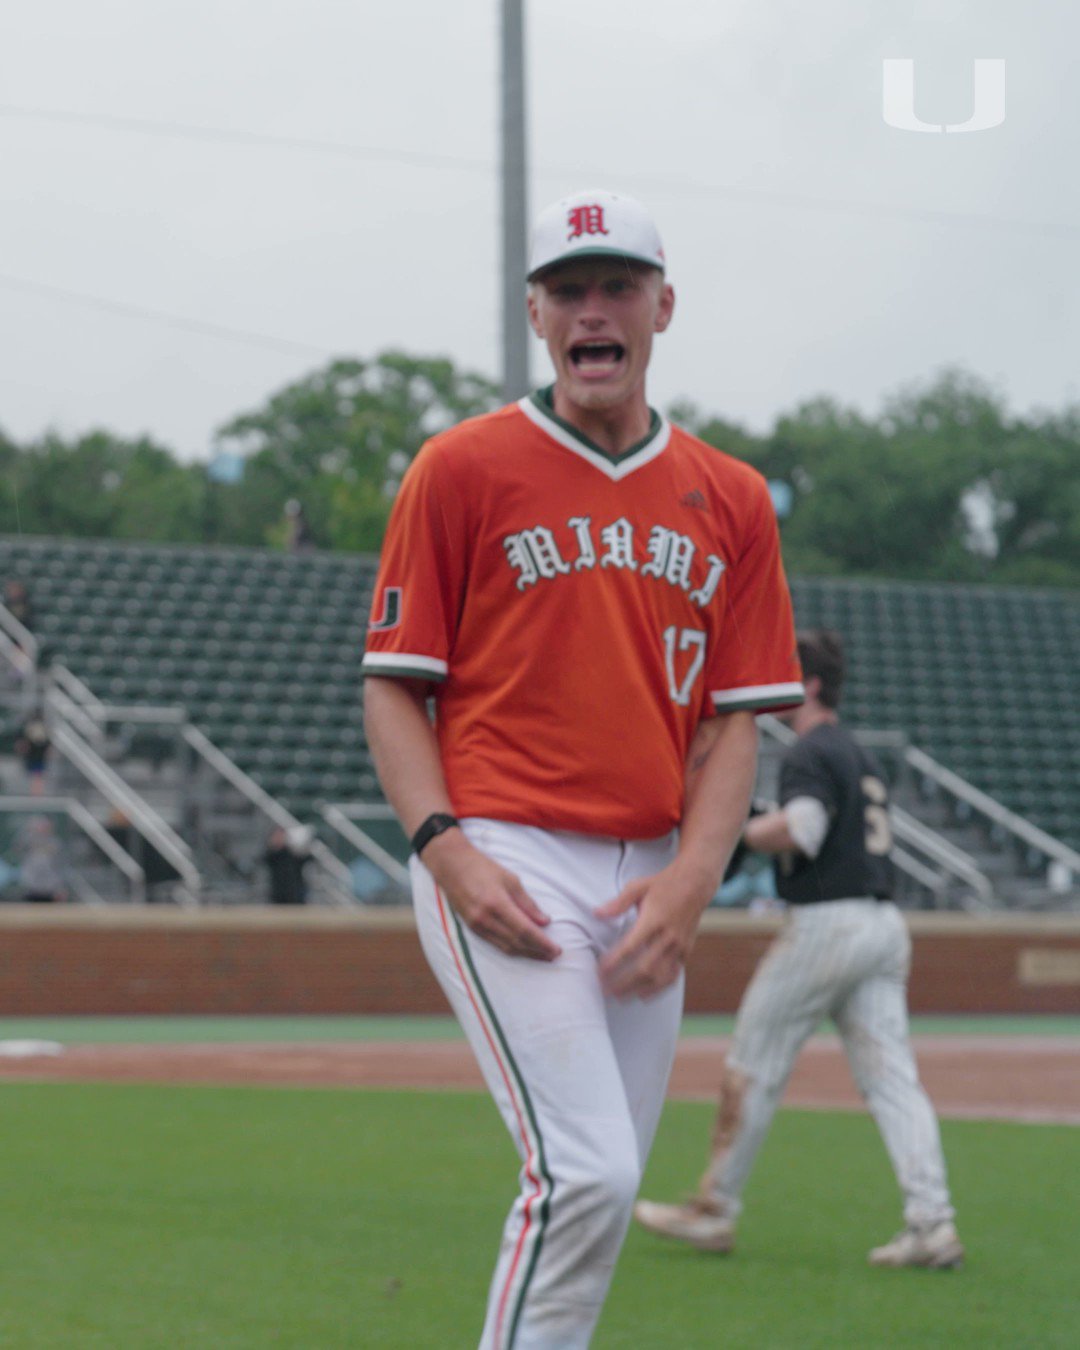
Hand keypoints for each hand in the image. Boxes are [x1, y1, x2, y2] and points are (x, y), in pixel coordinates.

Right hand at [421, 830, 561, 961]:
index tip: (557, 949)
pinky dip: (511, 949)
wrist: (451, 865)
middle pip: (516, 942)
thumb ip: (527, 903)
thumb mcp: (510, 879)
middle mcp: (485, 918)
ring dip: (526, 954)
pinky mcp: (471, 928)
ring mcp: (476, 925)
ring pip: (505, 947)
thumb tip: (545, 921)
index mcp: (497, 904)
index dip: (542, 943)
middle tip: (554, 955)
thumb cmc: (482, 867)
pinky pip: (495, 944)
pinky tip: (522, 949)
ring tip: (543, 956)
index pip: (524, 930)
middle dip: (537, 951)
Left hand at [596, 861, 712, 998]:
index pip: (631, 946)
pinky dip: (658, 989)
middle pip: (644, 967)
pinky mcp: (686, 951)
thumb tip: (597, 914)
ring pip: (659, 976)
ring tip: (621, 998)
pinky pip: (672, 975)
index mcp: (654, 919)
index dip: (614, 962)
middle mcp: (668, 936)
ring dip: (639, 989)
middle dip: (623, 982)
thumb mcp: (638, 887)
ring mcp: (679, 946)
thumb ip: (617, 903)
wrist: (695, 883)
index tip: (600, 971)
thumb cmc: (663, 884)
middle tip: (605, 990)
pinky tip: (644, 996)